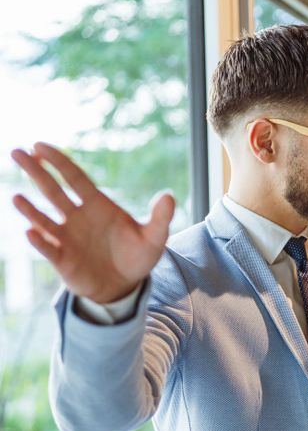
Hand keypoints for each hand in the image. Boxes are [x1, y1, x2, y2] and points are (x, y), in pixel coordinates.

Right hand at [10, 142, 174, 302]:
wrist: (127, 285)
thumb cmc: (137, 256)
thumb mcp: (154, 238)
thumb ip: (160, 217)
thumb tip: (168, 196)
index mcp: (97, 205)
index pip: (75, 177)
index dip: (58, 161)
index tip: (39, 145)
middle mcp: (77, 217)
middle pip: (53, 190)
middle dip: (35, 171)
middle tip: (16, 151)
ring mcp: (67, 237)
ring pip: (44, 218)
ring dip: (29, 208)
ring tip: (16, 197)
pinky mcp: (63, 258)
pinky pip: (48, 248)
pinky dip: (40, 241)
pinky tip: (31, 232)